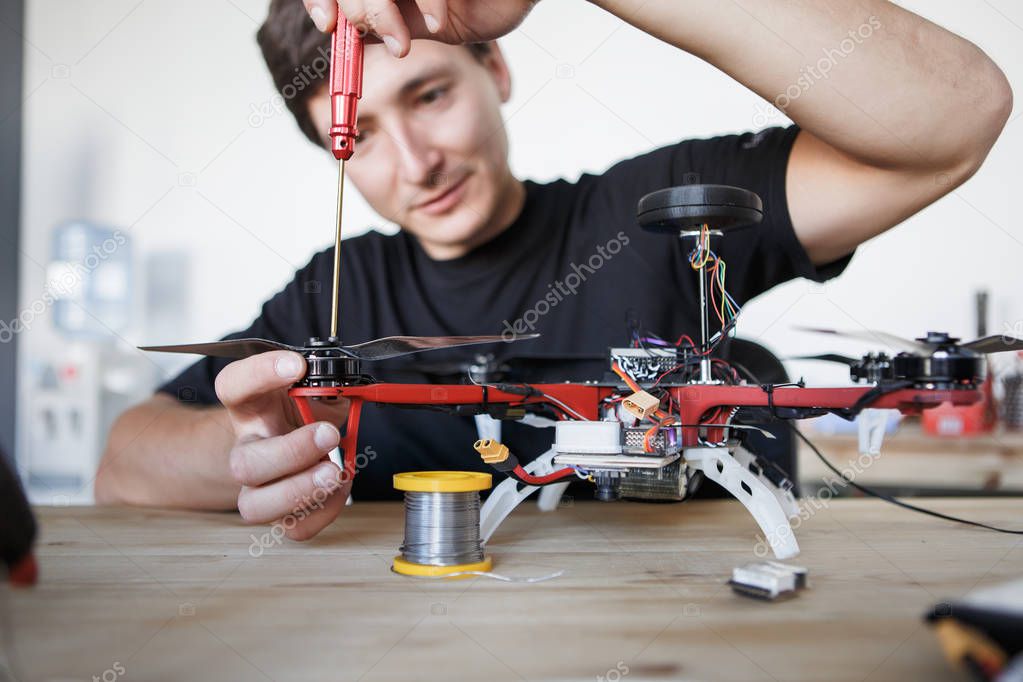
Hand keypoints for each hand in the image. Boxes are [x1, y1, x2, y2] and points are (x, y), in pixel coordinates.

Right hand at [216, 350, 350, 540]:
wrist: (291, 434)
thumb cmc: (303, 408)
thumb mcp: (312, 384)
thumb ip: (324, 381)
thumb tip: (342, 383)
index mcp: (249, 406)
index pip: (232, 385)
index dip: (260, 373)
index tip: (295, 366)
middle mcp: (247, 447)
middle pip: (242, 464)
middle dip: (291, 453)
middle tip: (328, 434)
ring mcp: (258, 485)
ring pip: (255, 507)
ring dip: (301, 491)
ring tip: (334, 471)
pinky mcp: (280, 512)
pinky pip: (294, 527)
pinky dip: (323, 511)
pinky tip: (341, 484)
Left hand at [301, 0, 536, 56]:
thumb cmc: (482, 3)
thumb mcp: (428, 23)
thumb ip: (389, 26)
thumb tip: (348, 37)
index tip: (328, 24)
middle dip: (356, 12)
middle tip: (378, 41)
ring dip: (381, 12)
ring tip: (402, 43)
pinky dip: (427, 3)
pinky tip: (438, 23)